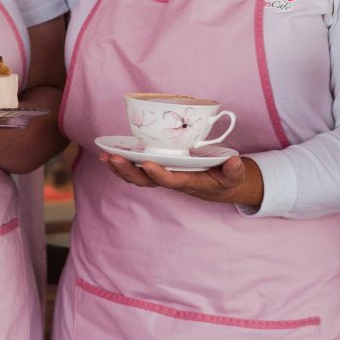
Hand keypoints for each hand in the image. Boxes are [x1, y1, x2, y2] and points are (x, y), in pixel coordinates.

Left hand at [100, 152, 262, 206]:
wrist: (220, 185)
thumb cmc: (225, 179)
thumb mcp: (234, 176)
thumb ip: (234, 171)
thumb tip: (234, 162)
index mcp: (188, 182)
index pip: (171, 181)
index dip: (159, 174)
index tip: (148, 164)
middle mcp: (171, 180)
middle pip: (146, 181)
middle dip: (129, 171)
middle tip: (114, 158)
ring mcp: (163, 176)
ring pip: (137, 177)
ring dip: (120, 169)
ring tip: (105, 157)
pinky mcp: (159, 170)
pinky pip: (137, 170)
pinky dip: (122, 164)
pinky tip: (109, 154)